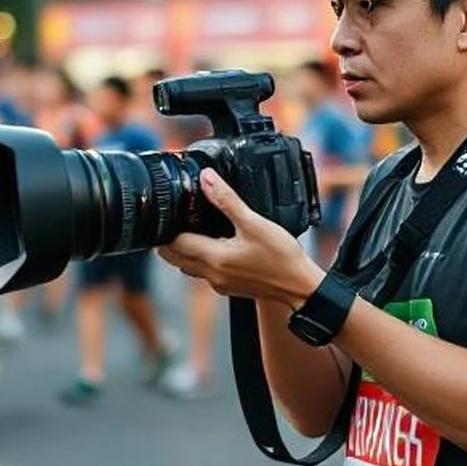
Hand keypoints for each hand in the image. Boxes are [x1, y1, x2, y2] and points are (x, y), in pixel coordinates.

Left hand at [157, 169, 321, 307]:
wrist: (299, 286)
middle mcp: (211, 274)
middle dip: (169, 238)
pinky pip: (203, 272)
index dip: (167, 226)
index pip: (173, 243)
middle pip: (173, 257)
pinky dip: (199, 257)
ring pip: (186, 265)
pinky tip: (214, 244)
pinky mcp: (228, 286)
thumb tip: (206, 179)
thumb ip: (227, 199)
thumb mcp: (254, 222)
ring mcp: (219, 283)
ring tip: (192, 227)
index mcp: (214, 258)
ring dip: (183, 248)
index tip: (169, 210)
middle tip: (175, 217)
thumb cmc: (281, 257)